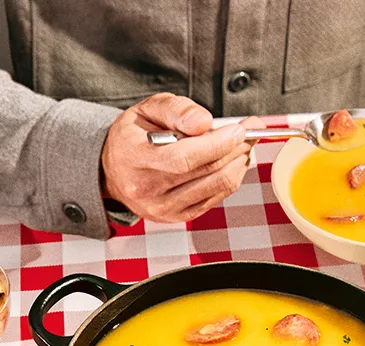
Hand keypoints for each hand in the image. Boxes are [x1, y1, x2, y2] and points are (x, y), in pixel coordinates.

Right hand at [101, 93, 260, 222]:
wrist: (114, 170)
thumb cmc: (133, 136)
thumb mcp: (147, 109)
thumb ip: (176, 110)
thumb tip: (204, 122)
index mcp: (135, 159)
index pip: (184, 158)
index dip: (217, 144)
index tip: (238, 129)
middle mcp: (147, 190)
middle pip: (206, 172)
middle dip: (236, 149)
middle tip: (250, 131)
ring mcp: (164, 208)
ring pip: (217, 186)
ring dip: (239, 163)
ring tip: (244, 144)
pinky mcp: (178, 217)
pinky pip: (216, 198)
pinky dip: (231, 178)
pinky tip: (234, 161)